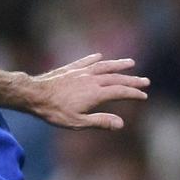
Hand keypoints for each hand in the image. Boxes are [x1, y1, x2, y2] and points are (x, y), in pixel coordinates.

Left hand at [25, 55, 149, 129]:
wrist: (34, 94)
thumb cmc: (54, 111)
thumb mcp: (78, 122)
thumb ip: (100, 122)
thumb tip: (121, 124)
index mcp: (96, 93)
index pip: (120, 92)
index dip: (134, 94)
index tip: (144, 96)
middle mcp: (91, 79)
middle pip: (116, 78)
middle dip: (132, 80)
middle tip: (146, 81)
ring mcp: (81, 72)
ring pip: (104, 66)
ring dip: (118, 64)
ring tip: (130, 62)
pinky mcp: (70, 69)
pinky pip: (86, 61)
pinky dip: (94, 59)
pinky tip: (99, 56)